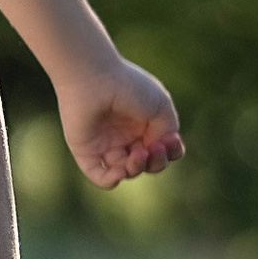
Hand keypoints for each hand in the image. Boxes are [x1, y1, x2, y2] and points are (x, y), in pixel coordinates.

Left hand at [59, 56, 182, 187]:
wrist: (94, 78)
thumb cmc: (129, 87)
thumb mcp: (161, 107)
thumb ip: (167, 132)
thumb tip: (156, 151)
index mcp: (144, 123)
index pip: (163, 149)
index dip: (171, 151)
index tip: (170, 140)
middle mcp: (125, 135)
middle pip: (147, 164)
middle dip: (156, 162)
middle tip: (152, 147)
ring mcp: (105, 144)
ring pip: (127, 172)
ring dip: (137, 168)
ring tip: (137, 152)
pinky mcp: (86, 151)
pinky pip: (100, 177)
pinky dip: (112, 180)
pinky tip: (120, 170)